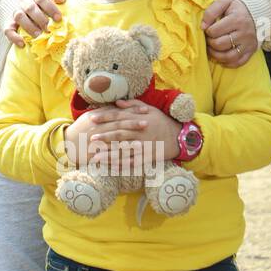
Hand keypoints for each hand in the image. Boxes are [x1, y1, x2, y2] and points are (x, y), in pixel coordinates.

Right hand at [5, 0, 66, 46]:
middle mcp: (23, 0)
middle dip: (41, 19)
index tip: (58, 18)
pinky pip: (8, 29)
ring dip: (29, 27)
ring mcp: (15, 11)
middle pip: (30, 8)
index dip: (50, 8)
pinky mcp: (9, 22)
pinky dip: (14, 37)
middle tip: (49, 29)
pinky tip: (22, 44)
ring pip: (19, 17)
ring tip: (38, 35)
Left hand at [64, 103, 180, 171]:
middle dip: (105, 136)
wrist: (179, 137)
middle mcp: (141, 132)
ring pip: (124, 150)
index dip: (105, 117)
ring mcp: (144, 146)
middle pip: (120, 134)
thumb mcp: (150, 109)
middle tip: (91, 138)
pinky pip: (133, 163)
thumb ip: (133, 105)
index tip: (92, 118)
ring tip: (96, 157)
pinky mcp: (147, 157)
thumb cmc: (162, 121)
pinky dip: (122, 166)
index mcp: (139, 119)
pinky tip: (111, 168)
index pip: (119, 117)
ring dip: (109, 154)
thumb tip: (117, 102)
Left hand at [202, 0, 257, 66]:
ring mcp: (248, 44)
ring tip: (212, 48)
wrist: (257, 13)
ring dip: (215, 55)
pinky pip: (238, 63)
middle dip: (210, 43)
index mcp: (237, 19)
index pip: (214, 31)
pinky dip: (227, 63)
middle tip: (209, 39)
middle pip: (220, 45)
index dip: (207, 31)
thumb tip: (202, 26)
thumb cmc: (236, 8)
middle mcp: (244, 33)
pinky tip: (221, 58)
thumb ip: (211, 11)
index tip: (208, 29)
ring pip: (228, 57)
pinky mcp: (251, 51)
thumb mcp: (225, 2)